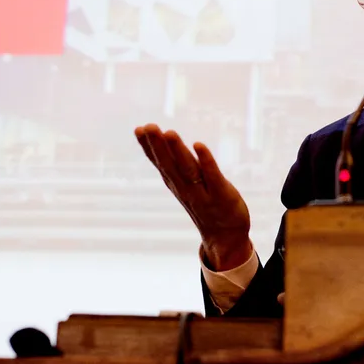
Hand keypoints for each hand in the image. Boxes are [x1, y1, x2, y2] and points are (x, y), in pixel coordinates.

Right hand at [135, 124, 252, 270]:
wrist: (226, 237)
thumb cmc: (207, 205)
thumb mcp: (188, 186)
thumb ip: (178, 166)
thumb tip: (164, 143)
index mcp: (176, 184)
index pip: (160, 163)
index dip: (148, 147)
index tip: (138, 129)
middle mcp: (185, 188)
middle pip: (169, 164)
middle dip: (158, 145)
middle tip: (148, 126)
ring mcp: (202, 192)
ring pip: (187, 168)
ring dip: (178, 150)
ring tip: (168, 132)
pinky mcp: (222, 195)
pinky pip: (212, 176)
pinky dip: (205, 160)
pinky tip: (198, 145)